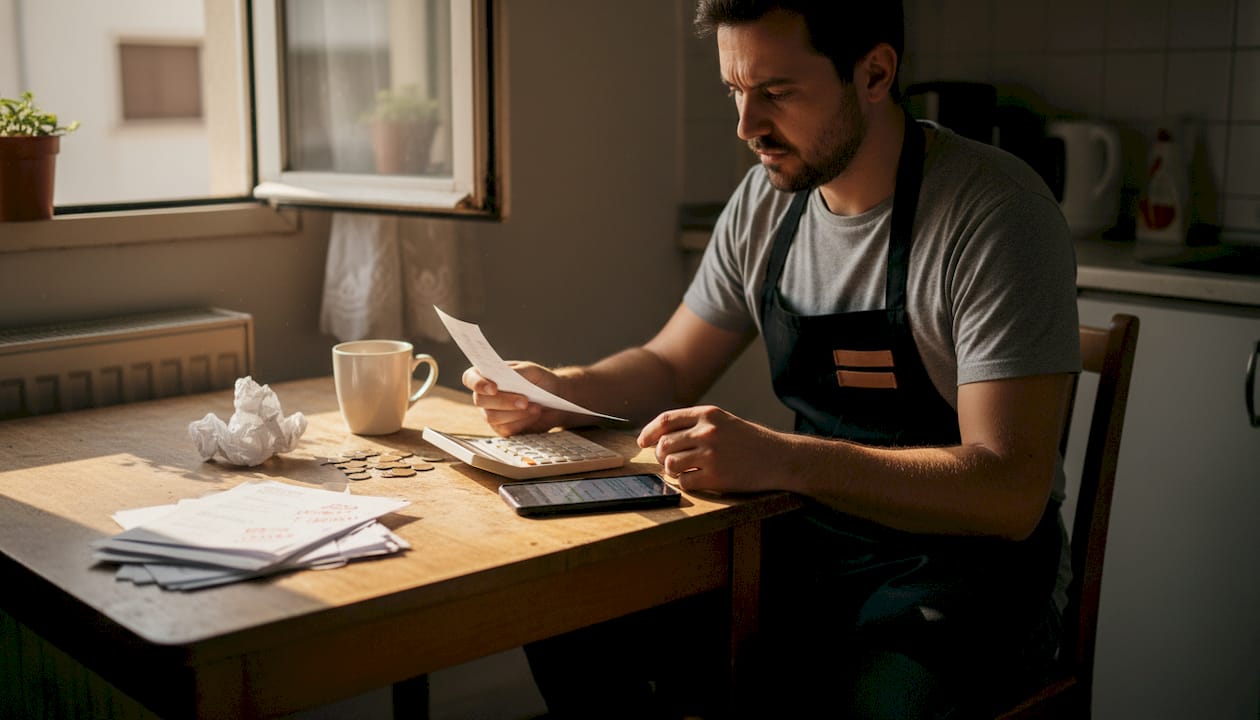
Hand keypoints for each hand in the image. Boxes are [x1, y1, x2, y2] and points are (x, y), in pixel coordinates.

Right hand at [461, 361, 562, 435]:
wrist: (556, 398)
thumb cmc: (540, 380)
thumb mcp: (531, 370)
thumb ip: (515, 372)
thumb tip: (501, 374)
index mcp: (487, 376)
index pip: (470, 378)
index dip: (478, 383)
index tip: (494, 388)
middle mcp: (485, 396)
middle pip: (480, 400)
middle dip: (504, 401)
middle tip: (525, 400)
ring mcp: (491, 414)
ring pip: (492, 417)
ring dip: (515, 413)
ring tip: (535, 407)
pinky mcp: (502, 429)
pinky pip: (506, 429)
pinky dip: (522, 422)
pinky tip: (534, 414)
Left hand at [636, 405, 782, 493]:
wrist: (778, 457)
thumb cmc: (749, 441)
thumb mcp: (723, 421)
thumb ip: (696, 424)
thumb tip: (661, 436)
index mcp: (708, 414)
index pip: (666, 420)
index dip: (649, 432)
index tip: (642, 441)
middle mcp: (707, 432)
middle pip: (664, 445)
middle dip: (660, 455)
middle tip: (666, 461)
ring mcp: (711, 454)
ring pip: (670, 464)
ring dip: (672, 470)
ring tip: (683, 470)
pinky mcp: (715, 477)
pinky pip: (685, 482)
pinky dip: (686, 483)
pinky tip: (697, 479)